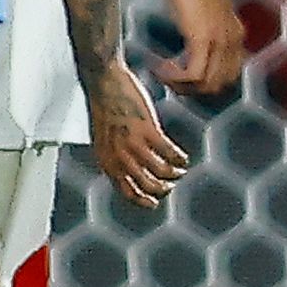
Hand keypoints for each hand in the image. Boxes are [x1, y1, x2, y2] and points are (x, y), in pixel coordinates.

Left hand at [87, 61, 193, 206]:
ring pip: (159, 170)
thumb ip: (114, 155)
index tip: (154, 203)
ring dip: (173, 174)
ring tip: (180, 171)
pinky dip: (178, 157)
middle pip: (145, 183)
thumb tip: (129, 169)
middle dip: (161, 188)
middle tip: (171, 186)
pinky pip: (168, 151)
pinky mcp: (147, 129)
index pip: (124, 189)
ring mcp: (133, 142)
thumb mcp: (103, 138)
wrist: (104, 83)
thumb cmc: (104, 107)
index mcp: (105, 158)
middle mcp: (118, 154)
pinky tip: (183, 157)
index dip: (141, 200)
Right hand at [154, 0, 245, 95]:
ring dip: (181, 85)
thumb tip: (194, 47)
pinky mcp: (202, 39)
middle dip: (193, 88)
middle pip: (218, 82)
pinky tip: (161, 69)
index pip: (230, 72)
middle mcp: (233, 40)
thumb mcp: (207, 12)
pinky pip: (192, 73)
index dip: (206, 81)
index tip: (185, 78)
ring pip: (205, 82)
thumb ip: (207, 30)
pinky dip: (175, 77)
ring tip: (163, 75)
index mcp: (237, 33)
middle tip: (171, 82)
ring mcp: (219, 40)